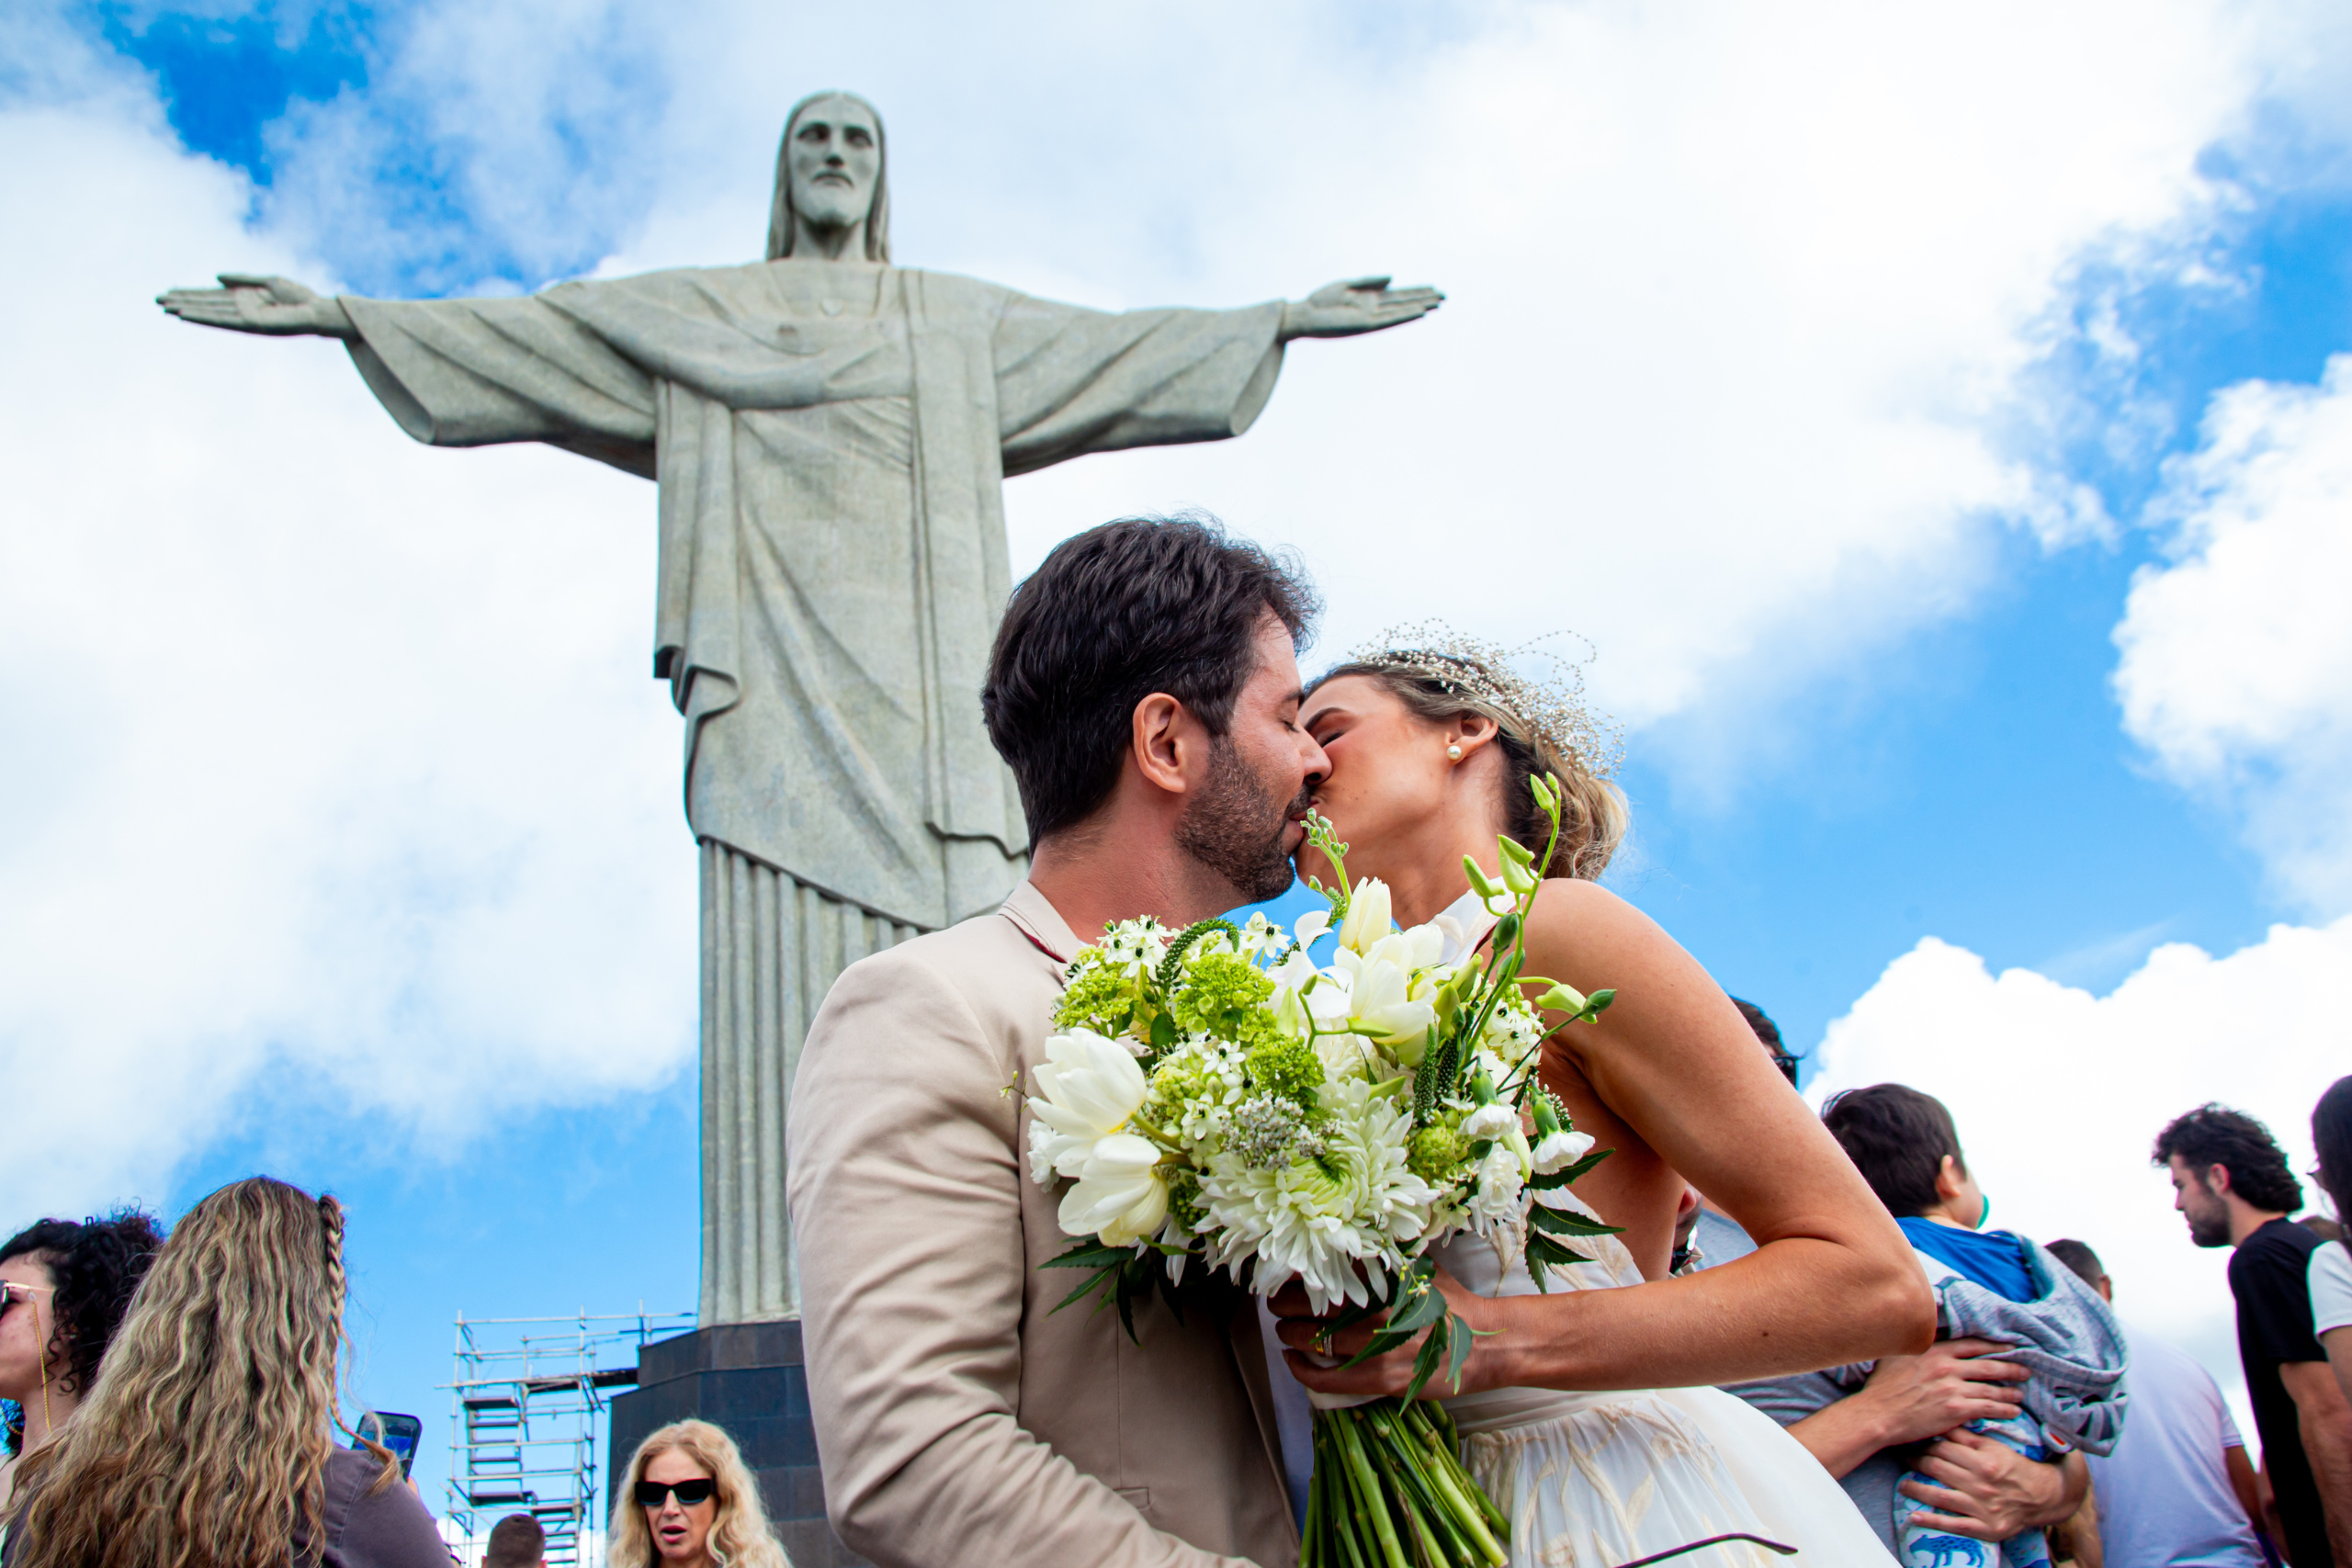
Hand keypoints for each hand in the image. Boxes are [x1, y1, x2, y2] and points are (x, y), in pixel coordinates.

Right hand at [156, 273, 354, 337]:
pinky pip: (223, 321)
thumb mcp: (268, 281)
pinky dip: (205, 318)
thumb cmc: (299, 296)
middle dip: (182, 301)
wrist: (318, 309)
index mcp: (244, 298)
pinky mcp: (251, 325)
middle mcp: (241, 309)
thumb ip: (242, 279)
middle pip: (206, 304)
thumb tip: (216, 277)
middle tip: (156, 300)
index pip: (211, 296)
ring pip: (210, 313)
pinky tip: (187, 315)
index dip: (190, 293)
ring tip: (165, 308)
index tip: (169, 291)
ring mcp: (245, 318)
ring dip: (187, 310)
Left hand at [1269, 1264, 1504, 1398]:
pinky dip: (1302, 1370)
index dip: (1292, 1274)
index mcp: (1381, 1278)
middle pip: (1308, 1305)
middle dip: (1282, 1304)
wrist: (1488, 1344)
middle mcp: (1375, 1309)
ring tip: (1284, 1330)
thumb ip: (1388, 1254)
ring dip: (1288, 1335)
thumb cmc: (1452, 1303)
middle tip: (1275, 1303)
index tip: (1280, 1273)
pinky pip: (1327, 1378)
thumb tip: (1355, 1234)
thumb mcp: (1421, 1267)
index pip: (1322, 1271)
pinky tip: (1292, 1361)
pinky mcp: (1381, 1378)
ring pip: (1311, 1340)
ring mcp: (1376, 1346)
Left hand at [1280, 276, 1443, 339]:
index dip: (1416, 291)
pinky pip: (1389, 319)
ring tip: (1438, 303)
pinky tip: (1419, 312)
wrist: (1304, 315)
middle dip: (1423, 298)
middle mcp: (1373, 308)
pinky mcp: (1365, 325)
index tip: (1433, 288)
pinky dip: (1405, 315)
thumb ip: (1370, 281)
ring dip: (1419, 307)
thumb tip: (1393, 278)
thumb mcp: (1346, 285)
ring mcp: (1371, 317)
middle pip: (1404, 302)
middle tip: (1445, 296)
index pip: (1398, 294)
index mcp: (1369, 298)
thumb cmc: (1320, 300)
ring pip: (1401, 311)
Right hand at [1856, 1337, 2030, 1447]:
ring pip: (1991, 1387)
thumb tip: (1924, 1337)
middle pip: (1987, 1365)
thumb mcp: (1897, 1355)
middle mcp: (1946, 1366)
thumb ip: (1915, 1346)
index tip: (2009, 1348)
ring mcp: (1952, 1388)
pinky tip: (2013, 1412)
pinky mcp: (1956, 1409)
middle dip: (2010, 1368)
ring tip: (2020, 1394)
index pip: (1972, 1344)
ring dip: (2009, 1391)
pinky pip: (1988, 1407)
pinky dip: (2004, 1409)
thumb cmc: (1882, 1387)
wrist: (1878, 1413)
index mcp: (1934, 1350)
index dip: (1993, 1346)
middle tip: (2025, 1371)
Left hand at [1899, 1431, 2083, 1538]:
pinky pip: (1953, 1525)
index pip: (1944, 1448)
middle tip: (1905, 1458)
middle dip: (1917, 1462)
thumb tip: (1942, 1419)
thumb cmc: (2017, 1467)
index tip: (1912, 1440)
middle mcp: (1982, 1483)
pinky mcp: (1985, 1528)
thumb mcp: (1995, 1446)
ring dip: (1916, 1489)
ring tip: (1903, 1484)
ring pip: (1940, 1496)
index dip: (1924, 1443)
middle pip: (1938, 1469)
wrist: (2047, 1497)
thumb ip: (1969, 1435)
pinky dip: (1932, 1521)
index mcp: (1985, 1460)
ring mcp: (1983, 1507)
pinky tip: (1914, 1516)